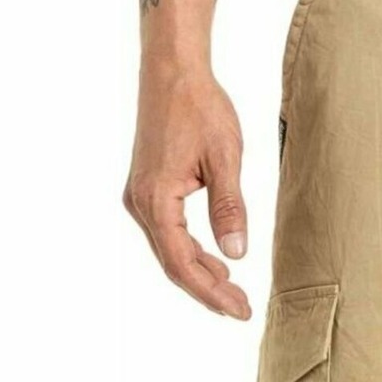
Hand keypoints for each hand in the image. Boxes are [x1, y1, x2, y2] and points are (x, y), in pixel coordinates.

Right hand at [124, 63, 250, 319]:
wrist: (172, 70)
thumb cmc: (199, 106)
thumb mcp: (225, 158)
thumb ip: (229, 208)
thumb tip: (236, 254)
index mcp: (156, 199)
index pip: (183, 262)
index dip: (211, 293)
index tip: (239, 310)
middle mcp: (140, 202)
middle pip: (173, 262)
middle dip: (208, 290)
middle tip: (241, 309)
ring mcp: (140, 196)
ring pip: (170, 250)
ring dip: (200, 273)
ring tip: (233, 291)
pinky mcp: (147, 188)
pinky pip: (168, 232)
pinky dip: (191, 251)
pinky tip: (216, 261)